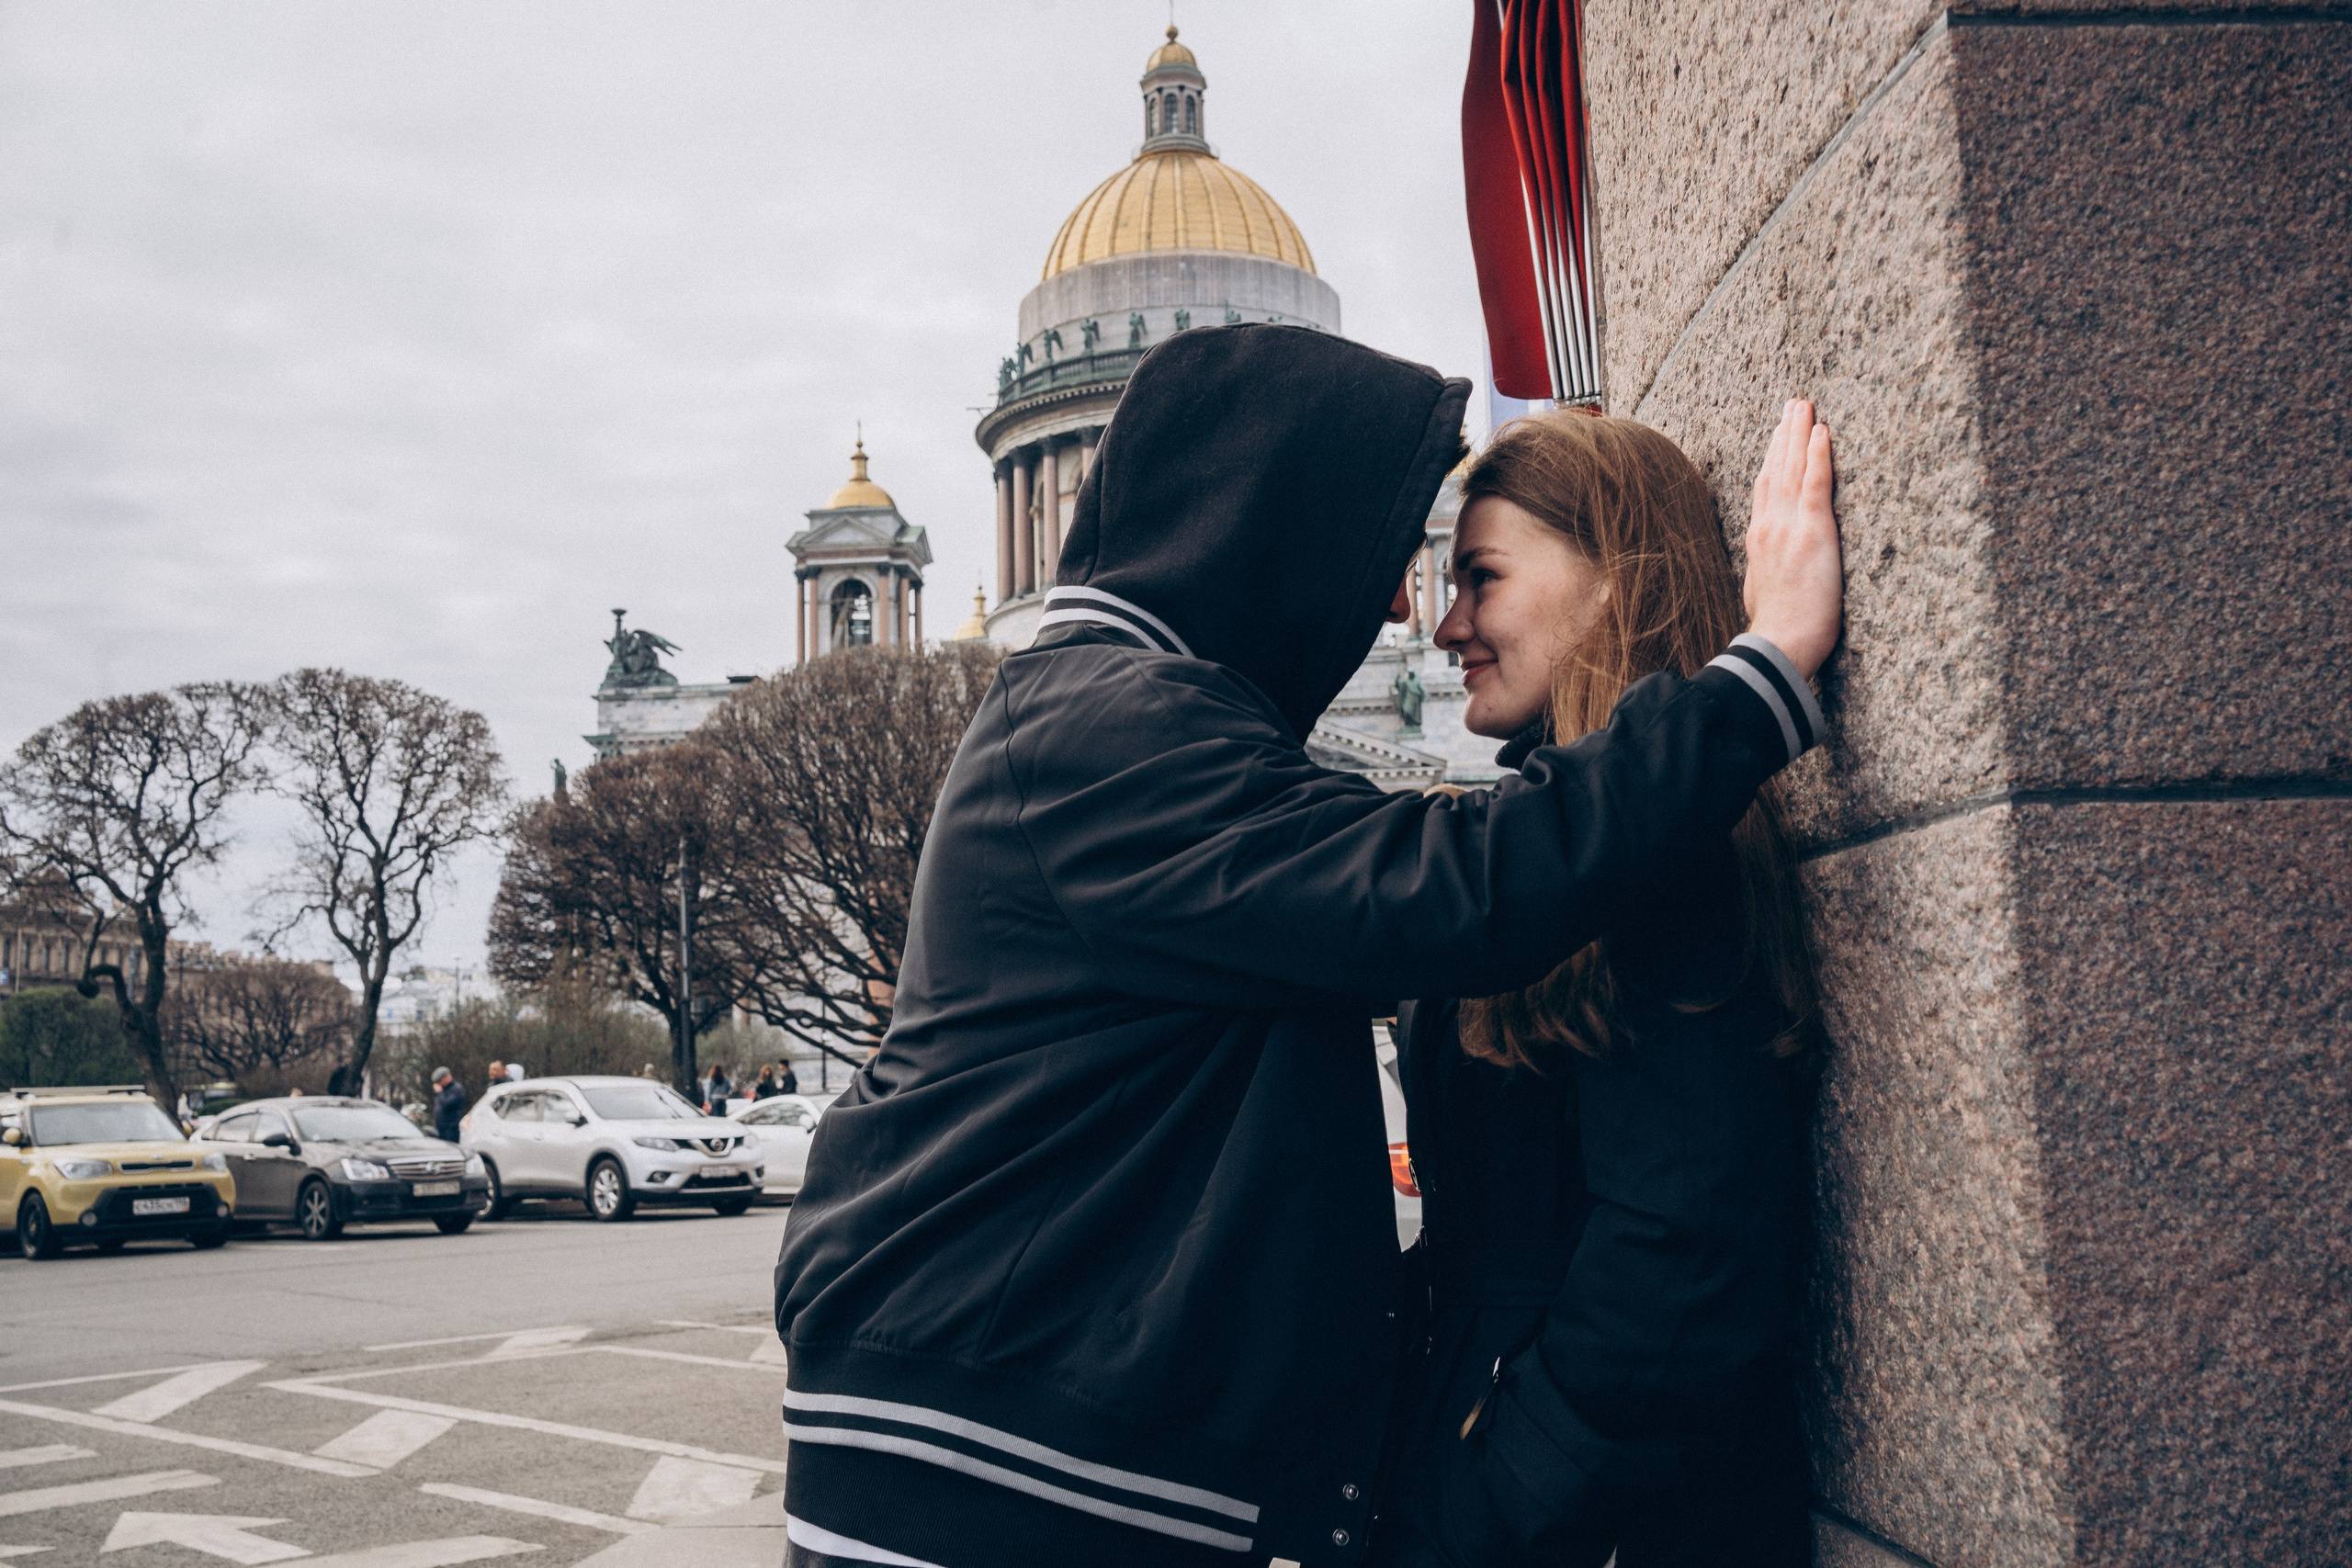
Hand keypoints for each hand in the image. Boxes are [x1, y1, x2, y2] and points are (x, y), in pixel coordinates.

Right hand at [1741, 399, 1843, 680]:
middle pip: (1775, 469)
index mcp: (1758, 540)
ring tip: (1804, 405)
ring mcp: (1788, 526)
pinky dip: (1817, 455)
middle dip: (1783, 434)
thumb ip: (1769, 575)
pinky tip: (1821, 431)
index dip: (1771, 459)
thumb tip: (1773, 575)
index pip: (1765, 489)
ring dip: (1797, 433)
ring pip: (1791, 468)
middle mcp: (1768, 526)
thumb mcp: (1763, 595)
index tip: (1777, 436)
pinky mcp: (1812, 532)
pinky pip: (1814, 484)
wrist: (1778, 644)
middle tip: (1793, 405)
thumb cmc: (1776, 631)